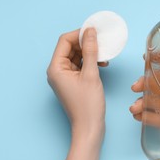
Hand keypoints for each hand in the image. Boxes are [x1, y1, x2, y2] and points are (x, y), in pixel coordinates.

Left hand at [47, 28, 106, 142]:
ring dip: (89, 52)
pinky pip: (79, 65)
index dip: (79, 34)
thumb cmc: (88, 105)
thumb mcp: (91, 74)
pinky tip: (102, 64)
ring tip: (104, 55)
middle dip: (85, 43)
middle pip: (69, 47)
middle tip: (102, 41)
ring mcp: (63, 77)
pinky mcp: (71, 82)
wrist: (89, 128)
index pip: (64, 41)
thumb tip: (90, 32)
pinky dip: (90, 62)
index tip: (95, 31)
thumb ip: (91, 51)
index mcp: (55, 68)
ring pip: (76, 56)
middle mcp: (56, 71)